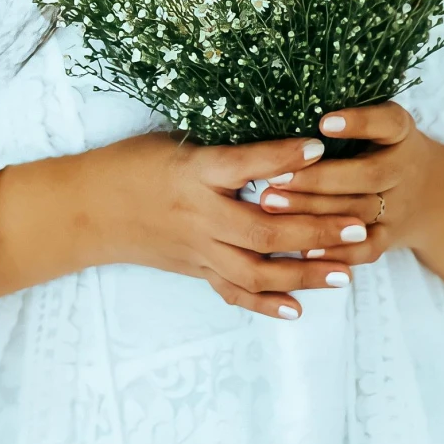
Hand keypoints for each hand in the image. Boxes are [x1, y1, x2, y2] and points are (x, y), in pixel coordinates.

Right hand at [0, 129, 396, 318]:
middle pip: (265, 229)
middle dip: (316, 229)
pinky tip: (300, 308)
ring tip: (347, 271)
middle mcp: (198, 215)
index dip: (283, 156)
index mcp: (193, 173)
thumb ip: (222, 147)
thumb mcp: (174, 141)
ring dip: (306, 273)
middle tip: (358, 226)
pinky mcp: (195, 270)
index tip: (321, 145)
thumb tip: (277, 136)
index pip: (244, 164)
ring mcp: (198, 248)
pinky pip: (234, 292)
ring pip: (258, 270)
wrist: (85, 211)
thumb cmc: (130, 164)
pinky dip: (268, 304)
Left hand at [247, 102, 443, 267]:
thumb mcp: (381, 126)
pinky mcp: (390, 237)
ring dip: (314, 212)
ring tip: (272, 204)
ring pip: (358, 213)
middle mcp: (404, 170)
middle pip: (366, 176)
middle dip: (317, 179)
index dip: (359, 124)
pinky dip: (336, 252)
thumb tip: (286, 110)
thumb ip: (351, 121)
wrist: (432, 195)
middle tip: (274, 178)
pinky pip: (365, 249)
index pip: (388, 123)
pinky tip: (301, 249)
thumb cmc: (385, 149)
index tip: (324, 122)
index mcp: (401, 134)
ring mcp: (398, 208)